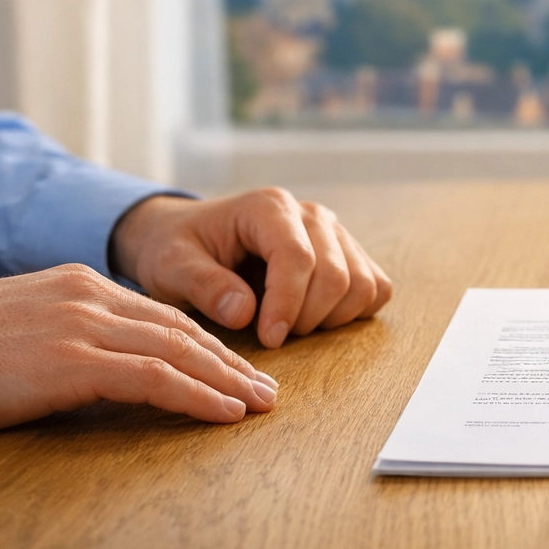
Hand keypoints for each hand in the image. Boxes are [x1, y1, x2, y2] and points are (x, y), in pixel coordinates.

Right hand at [0, 265, 276, 431]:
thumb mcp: (25, 330)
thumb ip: (75, 337)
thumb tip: (115, 369)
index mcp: (80, 285)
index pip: (162, 315)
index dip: (207, 344)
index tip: (237, 369)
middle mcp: (89, 296)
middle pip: (181, 330)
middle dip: (230, 363)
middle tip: (267, 390)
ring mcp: (81, 325)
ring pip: (178, 351)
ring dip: (227, 381)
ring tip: (259, 405)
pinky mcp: (70, 361)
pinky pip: (153, 378)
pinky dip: (197, 395)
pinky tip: (224, 412)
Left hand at [111, 189, 392, 348]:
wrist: (190, 238)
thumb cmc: (179, 250)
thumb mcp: (172, 266)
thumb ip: (204, 286)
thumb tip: (245, 313)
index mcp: (269, 208)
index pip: (298, 257)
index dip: (288, 304)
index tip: (269, 340)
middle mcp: (311, 215)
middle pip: (336, 275)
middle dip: (307, 318)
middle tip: (273, 336)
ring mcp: (335, 233)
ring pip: (362, 283)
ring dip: (332, 317)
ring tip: (292, 325)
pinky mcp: (349, 254)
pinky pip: (376, 287)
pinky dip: (355, 311)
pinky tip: (317, 317)